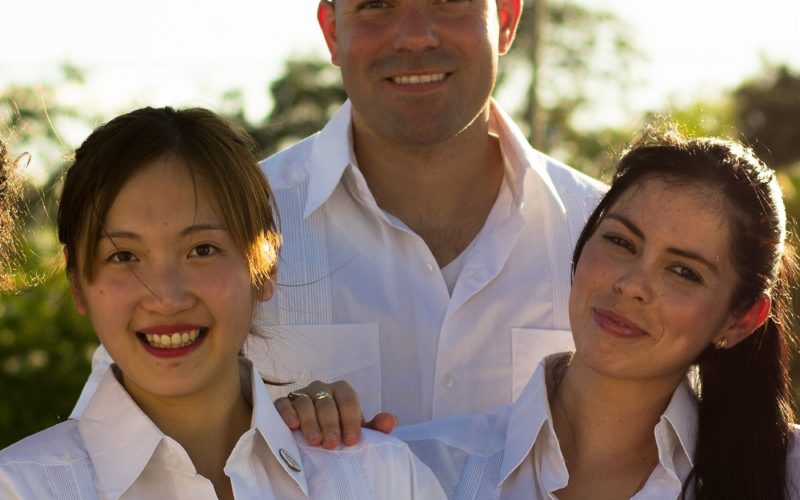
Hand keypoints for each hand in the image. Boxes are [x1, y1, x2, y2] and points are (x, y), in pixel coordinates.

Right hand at [275, 380, 396, 448]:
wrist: (313, 432)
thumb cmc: (338, 430)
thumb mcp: (356, 430)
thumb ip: (374, 427)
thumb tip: (390, 420)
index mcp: (342, 391)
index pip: (348, 400)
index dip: (351, 420)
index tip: (352, 440)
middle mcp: (321, 388)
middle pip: (326, 403)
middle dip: (330, 424)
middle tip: (331, 444)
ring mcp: (301, 394)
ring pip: (305, 403)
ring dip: (310, 422)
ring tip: (314, 441)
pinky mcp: (283, 402)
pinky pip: (283, 404)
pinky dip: (287, 413)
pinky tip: (292, 426)